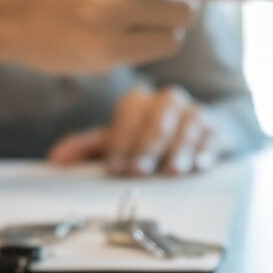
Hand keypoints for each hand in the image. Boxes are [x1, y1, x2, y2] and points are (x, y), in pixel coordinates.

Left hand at [48, 86, 217, 176]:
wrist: (198, 133)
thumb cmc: (150, 138)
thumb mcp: (118, 141)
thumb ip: (88, 148)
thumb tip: (57, 159)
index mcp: (140, 101)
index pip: (129, 115)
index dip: (122, 142)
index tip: (116, 168)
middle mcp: (168, 101)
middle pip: (158, 119)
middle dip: (148, 146)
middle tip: (141, 170)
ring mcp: (194, 113)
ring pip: (188, 125)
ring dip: (179, 149)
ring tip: (173, 171)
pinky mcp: (216, 128)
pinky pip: (212, 136)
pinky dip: (206, 151)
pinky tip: (200, 166)